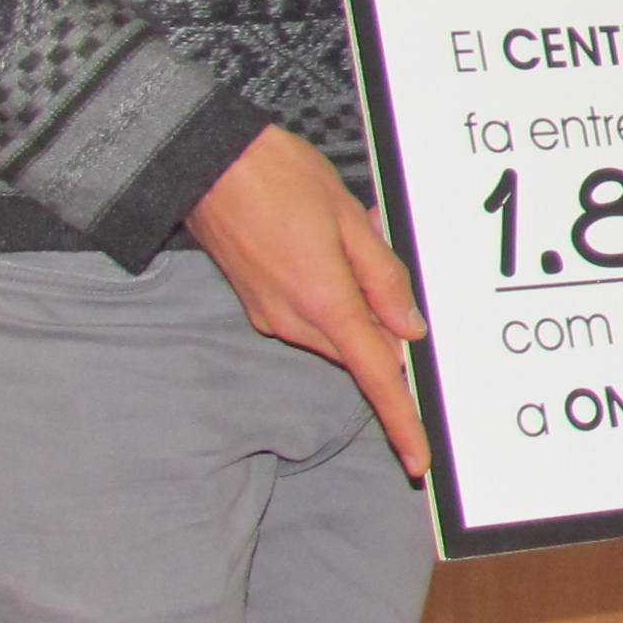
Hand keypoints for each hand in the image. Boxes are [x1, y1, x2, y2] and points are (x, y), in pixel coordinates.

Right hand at [190, 126, 432, 478]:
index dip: (401, 420)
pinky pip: (310, 316)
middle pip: (359, 348)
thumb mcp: (350, 219)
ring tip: (345, 240)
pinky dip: (329, 294)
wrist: (206, 162)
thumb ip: (384, 279)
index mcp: (324, 302)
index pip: (375, 375)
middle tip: (376, 255)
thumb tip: (409, 330)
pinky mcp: (257, 305)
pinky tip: (321, 247)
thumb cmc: (278, 178)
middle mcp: (294, 320)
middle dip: (380, 320)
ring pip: (335, 332)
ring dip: (353, 301)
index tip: (417, 460)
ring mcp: (271, 316)